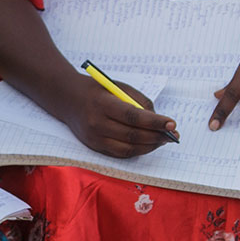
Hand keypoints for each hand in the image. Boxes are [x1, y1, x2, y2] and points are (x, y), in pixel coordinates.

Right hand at [59, 72, 177, 157]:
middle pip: (132, 135)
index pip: (133, 117)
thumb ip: (138, 101)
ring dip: (149, 147)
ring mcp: (94, 138)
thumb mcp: (118, 87)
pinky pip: (120, 154)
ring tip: (162, 140)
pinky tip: (148, 145)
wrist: (67, 99)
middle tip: (172, 135)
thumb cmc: (97, 90)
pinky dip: (137, 151)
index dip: (154, 122)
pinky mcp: (94, 147)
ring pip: (128, 149)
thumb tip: (158, 120)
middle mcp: (96, 123)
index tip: (171, 123)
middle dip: (156, 136)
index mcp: (102, 104)